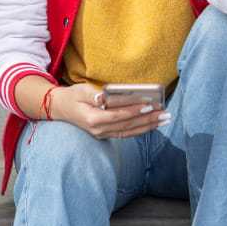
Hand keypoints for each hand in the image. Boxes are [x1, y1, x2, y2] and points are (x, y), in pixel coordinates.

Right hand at [51, 82, 170, 139]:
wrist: (60, 109)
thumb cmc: (72, 97)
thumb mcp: (79, 91)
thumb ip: (91, 94)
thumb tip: (102, 98)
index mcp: (92, 119)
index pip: (118, 116)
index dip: (135, 111)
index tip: (150, 105)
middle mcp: (99, 130)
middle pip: (128, 126)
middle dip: (148, 120)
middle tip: (165, 114)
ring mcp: (102, 134)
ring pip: (129, 132)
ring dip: (148, 126)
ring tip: (165, 119)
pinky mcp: (106, 134)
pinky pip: (126, 133)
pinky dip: (141, 129)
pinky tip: (153, 124)